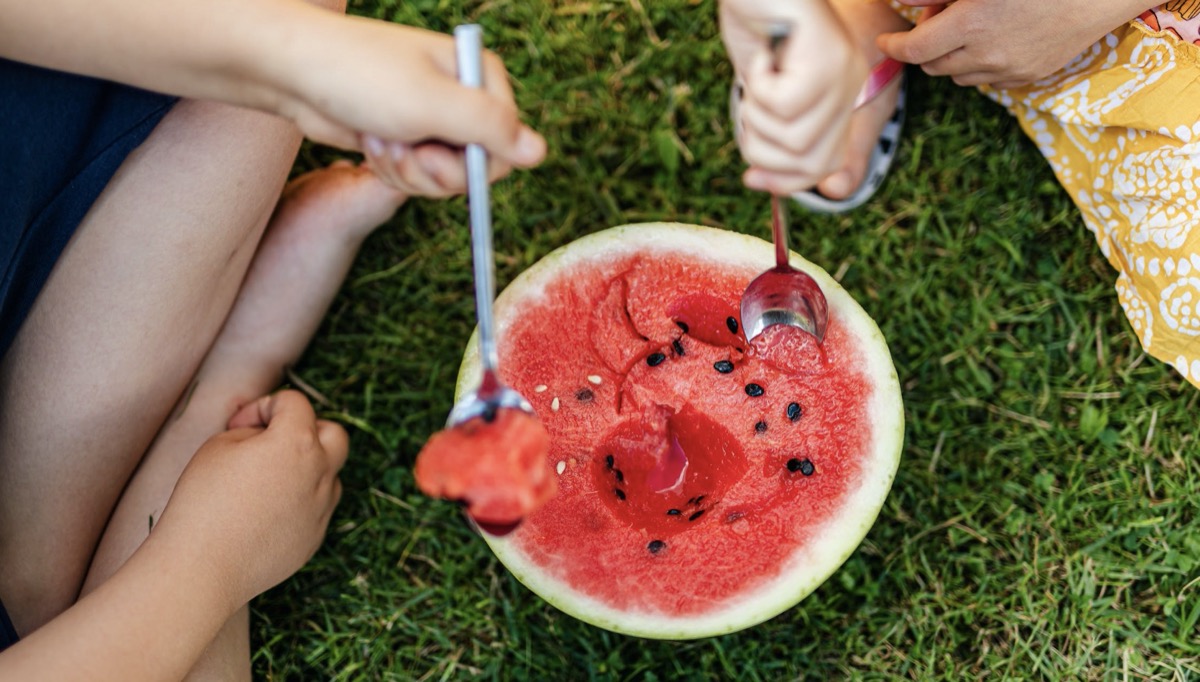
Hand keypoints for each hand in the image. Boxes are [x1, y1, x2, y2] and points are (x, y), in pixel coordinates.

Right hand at [152, 390, 347, 604]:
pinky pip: (318, 507)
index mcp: (297, 443)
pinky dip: (301, 500)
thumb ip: (252, 431)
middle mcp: (320, 473)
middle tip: (273, 440)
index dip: (264, 405)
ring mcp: (322, 509)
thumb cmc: (203, 501)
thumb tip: (266, 436)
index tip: (237, 424)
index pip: (295, 403)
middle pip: (334, 434)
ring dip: (307, 466)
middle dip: (306, 428)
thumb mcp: (218, 445)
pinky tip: (267, 510)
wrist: (202, 568)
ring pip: (330, 473)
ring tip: (267, 477)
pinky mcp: (315, 538)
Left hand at [276, 15, 546, 194]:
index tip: (433, 153)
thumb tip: (541, 153)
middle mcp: (463, 96)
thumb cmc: (361, 76)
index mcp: (480, 77)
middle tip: (405, 150)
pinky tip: (371, 143)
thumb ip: (491, 128)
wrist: (292, 71)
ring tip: (381, 139)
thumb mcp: (432, 104)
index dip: (472, 165)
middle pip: (476, 168)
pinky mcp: (407, 135)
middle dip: (434, 172)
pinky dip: (392, 170)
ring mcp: (433, 118)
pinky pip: (417, 176)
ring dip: (408, 171)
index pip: (507, 146)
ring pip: (443, 178)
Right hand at [720, 0, 866, 193]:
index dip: (784, 181)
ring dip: (757, 115)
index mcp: (841, 95)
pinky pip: (785, 104)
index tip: (749, 176)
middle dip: (763, 151)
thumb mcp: (760, 88)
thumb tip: (757, 182)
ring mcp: (842, 69)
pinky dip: (759, 85)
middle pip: (809, 162)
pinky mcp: (825, 55)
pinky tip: (762, 55)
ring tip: (757, 76)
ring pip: (794, 138)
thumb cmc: (755, 20)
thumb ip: (768, 131)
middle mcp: (851, 85)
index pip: (823, 167)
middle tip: (750, 109)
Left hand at [877, 0, 1146, 87]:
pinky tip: (993, 41)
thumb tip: (910, 4)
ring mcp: (1011, 70)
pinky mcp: (1032, 76)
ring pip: (960, 77)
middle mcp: (986, 55)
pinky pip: (991, 81)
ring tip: (967, 29)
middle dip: (924, 48)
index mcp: (970, 25)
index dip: (894, 46)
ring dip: (952, 58)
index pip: (914, 50)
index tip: (884, 40)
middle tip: (935, 22)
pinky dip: (980, 66)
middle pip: (933, 67)